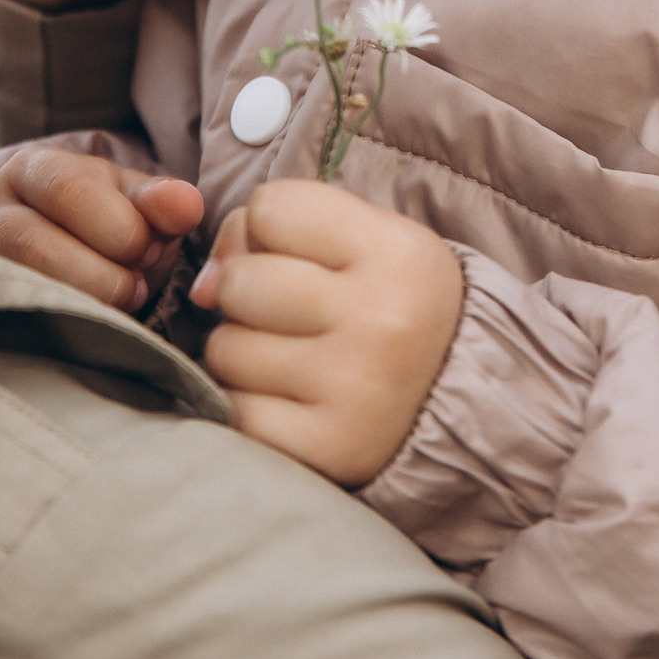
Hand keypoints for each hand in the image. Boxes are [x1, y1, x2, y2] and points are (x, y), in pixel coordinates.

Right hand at [0, 146, 205, 312]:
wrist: (65, 259)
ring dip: (90, 303)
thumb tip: (186, 204)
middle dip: (105, 273)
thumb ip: (161, 202)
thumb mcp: (133, 203)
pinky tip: (98, 322)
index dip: (121, 228)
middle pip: (37, 246)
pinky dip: (70, 328)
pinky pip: (19, 325)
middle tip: (137, 283)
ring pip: (26, 291)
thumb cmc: (104, 224)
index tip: (151, 250)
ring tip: (122, 300)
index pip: (68, 190)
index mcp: (31, 170)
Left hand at [190, 179, 463, 486]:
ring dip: (245, 354)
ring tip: (298, 362)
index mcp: (399, 252)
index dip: (273, 230)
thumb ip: (276, 231)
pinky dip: (250, 406)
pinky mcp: (327, 450)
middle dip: (251, 296)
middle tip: (300, 317)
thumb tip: (202, 285)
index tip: (310, 257)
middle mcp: (382, 318)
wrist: (456, 406)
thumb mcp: (363, 243)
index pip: (270, 207)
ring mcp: (355, 389)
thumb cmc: (393, 306)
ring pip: (225, 349)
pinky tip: (293, 404)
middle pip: (239, 281)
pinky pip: (234, 412)